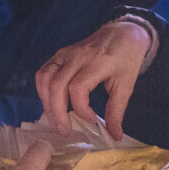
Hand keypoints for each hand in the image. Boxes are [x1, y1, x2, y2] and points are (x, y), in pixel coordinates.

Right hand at [36, 21, 151, 140]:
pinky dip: (42, 89)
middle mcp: (78, 56)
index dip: (81, 109)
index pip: (78, 88)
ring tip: (55, 118)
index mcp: (97, 63)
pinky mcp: (60, 53)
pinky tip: (51, 102)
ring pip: (45, 77)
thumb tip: (114, 136)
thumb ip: (117, 111)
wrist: (123, 33)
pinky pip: (43, 71)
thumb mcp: (127, 85)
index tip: (92, 120)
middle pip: (57, 85)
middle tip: (65, 130)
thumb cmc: (126, 59)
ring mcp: (66, 53)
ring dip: (46, 101)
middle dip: (57, 112)